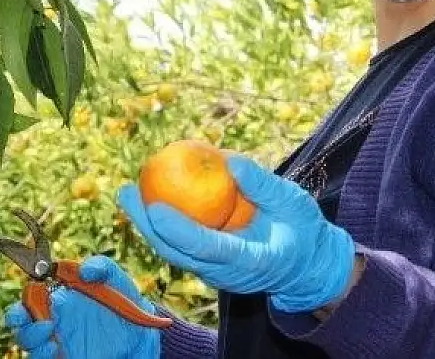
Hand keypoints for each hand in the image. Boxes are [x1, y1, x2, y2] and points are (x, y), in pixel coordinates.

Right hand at [2, 256, 160, 358]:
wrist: (140, 332)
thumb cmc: (123, 301)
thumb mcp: (114, 277)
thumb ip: (100, 266)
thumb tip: (83, 270)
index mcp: (56, 297)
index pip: (28, 299)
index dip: (23, 297)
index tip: (29, 296)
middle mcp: (52, 319)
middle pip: (20, 322)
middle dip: (17, 319)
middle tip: (33, 318)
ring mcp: (58, 340)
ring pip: (28, 343)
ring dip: (31, 338)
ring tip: (49, 334)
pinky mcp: (66, 356)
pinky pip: (43, 358)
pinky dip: (42, 354)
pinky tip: (55, 349)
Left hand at [117, 154, 356, 312]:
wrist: (308, 266)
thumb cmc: (304, 231)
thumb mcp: (295, 204)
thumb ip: (264, 186)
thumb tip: (230, 162)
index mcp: (249, 261)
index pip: (206, 248)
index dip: (178, 229)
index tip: (154, 206)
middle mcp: (225, 273)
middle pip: (176, 253)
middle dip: (146, 225)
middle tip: (126, 192)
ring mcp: (215, 273)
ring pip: (173, 252)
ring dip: (147, 225)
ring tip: (128, 193)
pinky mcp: (210, 265)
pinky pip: (181, 245)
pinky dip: (163, 224)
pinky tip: (150, 197)